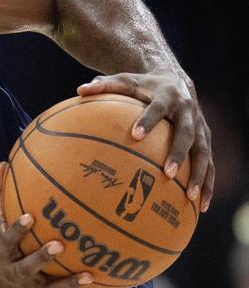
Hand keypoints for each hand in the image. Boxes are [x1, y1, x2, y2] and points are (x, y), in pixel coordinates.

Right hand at [0, 164, 114, 287]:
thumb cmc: (4, 241)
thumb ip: (0, 195)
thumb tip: (2, 163)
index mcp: (4, 250)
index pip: (8, 238)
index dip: (17, 229)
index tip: (30, 216)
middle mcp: (17, 270)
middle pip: (28, 266)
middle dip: (42, 257)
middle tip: (59, 244)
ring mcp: (33, 286)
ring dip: (70, 283)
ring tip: (91, 275)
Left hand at [77, 71, 213, 211]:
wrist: (175, 81)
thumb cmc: (143, 86)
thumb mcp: (124, 81)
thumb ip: (103, 85)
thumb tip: (79, 90)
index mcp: (167, 97)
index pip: (157, 109)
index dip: (148, 121)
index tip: (135, 135)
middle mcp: (188, 112)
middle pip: (187, 134)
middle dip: (178, 153)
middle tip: (166, 173)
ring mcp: (200, 128)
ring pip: (203, 153)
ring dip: (199, 175)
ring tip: (190, 198)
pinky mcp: (205, 141)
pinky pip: (209, 164)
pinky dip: (207, 183)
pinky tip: (200, 207)